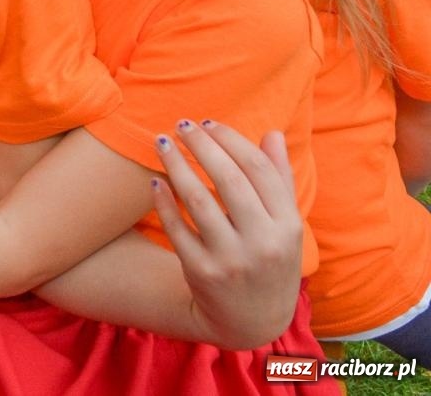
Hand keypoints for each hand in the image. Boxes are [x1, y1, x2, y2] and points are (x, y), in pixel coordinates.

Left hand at [154, 120, 301, 348]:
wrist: (251, 320)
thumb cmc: (268, 258)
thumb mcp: (284, 225)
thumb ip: (279, 179)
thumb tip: (273, 133)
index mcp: (287, 225)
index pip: (258, 170)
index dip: (231, 141)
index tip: (208, 123)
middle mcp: (263, 242)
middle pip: (229, 180)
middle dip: (202, 146)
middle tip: (181, 125)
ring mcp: (232, 259)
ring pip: (198, 201)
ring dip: (176, 166)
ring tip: (161, 142)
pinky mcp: (202, 272)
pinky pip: (177, 229)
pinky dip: (164, 202)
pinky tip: (155, 180)